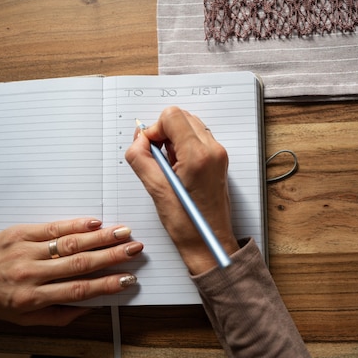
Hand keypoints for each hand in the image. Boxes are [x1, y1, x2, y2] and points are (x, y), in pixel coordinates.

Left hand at [0, 217, 142, 325]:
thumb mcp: (22, 319)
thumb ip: (57, 316)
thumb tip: (88, 308)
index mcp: (32, 299)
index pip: (78, 290)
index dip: (107, 284)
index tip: (128, 279)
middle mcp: (30, 274)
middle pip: (79, 264)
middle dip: (112, 256)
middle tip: (135, 249)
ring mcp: (25, 250)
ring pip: (70, 243)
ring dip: (100, 237)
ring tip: (123, 232)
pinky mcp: (19, 232)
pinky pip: (52, 227)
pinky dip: (76, 223)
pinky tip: (95, 222)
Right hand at [125, 106, 239, 273]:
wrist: (209, 242)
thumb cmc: (188, 224)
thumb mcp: (155, 189)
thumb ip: (140, 158)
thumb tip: (138, 139)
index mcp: (198, 155)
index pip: (172, 116)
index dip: (154, 129)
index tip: (149, 149)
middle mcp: (213, 150)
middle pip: (182, 117)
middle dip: (164, 132)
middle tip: (157, 157)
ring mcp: (219, 154)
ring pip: (190, 126)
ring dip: (173, 139)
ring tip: (168, 166)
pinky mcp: (219, 160)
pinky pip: (197, 139)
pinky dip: (183, 146)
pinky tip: (178, 168)